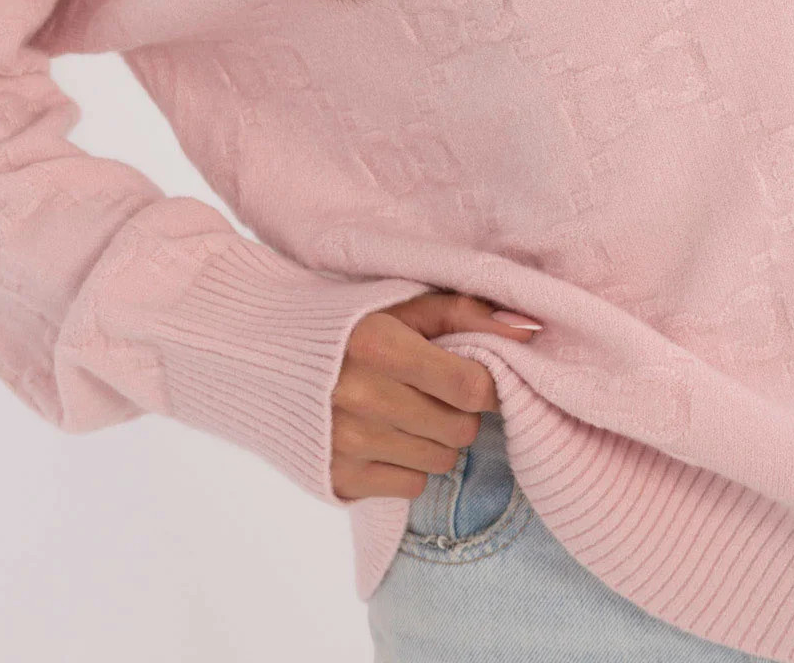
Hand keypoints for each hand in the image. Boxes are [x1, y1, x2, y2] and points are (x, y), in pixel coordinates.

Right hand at [330, 289, 542, 501]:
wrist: (264, 361)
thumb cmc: (348, 327)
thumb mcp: (400, 307)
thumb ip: (465, 312)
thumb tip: (529, 330)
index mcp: (379, 345)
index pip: (470, 386)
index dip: (486, 385)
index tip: (476, 377)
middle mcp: (362, 397)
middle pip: (460, 429)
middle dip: (458, 411)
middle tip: (431, 391)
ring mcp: (348, 443)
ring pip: (441, 461)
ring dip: (435, 439)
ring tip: (405, 411)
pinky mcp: (340, 478)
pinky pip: (412, 485)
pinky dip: (408, 464)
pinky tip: (384, 436)